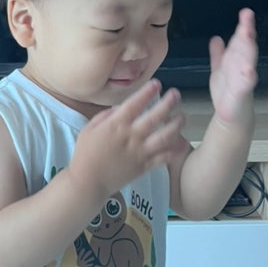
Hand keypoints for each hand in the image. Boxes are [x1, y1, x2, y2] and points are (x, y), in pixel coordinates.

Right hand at [69, 80, 186, 200]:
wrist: (88, 182)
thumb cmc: (85, 154)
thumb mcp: (89, 129)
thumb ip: (106, 116)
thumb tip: (121, 108)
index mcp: (116, 125)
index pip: (135, 104)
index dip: (147, 92)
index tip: (156, 84)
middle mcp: (131, 136)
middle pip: (155, 116)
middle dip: (168, 103)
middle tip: (176, 94)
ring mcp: (140, 152)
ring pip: (165, 136)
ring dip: (176, 125)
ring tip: (182, 116)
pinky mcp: (144, 166)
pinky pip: (164, 157)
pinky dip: (174, 149)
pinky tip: (181, 142)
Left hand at [208, 8, 257, 125]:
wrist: (229, 113)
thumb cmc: (226, 91)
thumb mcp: (219, 68)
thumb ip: (218, 54)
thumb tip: (216, 38)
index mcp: (236, 58)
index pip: (240, 39)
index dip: (244, 25)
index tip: (246, 12)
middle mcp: (243, 65)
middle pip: (246, 46)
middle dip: (247, 32)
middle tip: (247, 18)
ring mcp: (244, 78)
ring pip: (248, 60)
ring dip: (249, 48)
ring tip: (248, 35)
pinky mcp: (242, 92)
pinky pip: (246, 83)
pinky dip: (248, 76)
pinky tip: (249, 69)